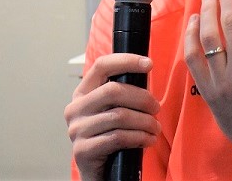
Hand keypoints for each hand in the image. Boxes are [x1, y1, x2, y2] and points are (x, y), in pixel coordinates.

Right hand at [64, 53, 161, 180]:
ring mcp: (76, 130)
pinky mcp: (82, 151)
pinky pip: (118, 138)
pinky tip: (148, 140)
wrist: (100, 172)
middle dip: (142, 98)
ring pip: (119, 116)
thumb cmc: (111, 137)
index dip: (126, 61)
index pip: (101, 66)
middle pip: (113, 91)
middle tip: (157, 108)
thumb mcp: (115, 110)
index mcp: (83, 93)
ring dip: (145, 122)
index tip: (149, 64)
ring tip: (155, 128)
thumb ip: (124, 92)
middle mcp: (75, 109)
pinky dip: (139, 138)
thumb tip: (146, 69)